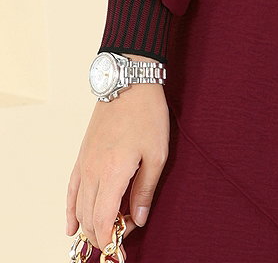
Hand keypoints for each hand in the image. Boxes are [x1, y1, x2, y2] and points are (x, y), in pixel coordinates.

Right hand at [66, 55, 169, 251]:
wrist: (129, 81)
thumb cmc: (147, 114)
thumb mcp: (157, 153)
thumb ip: (145, 190)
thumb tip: (137, 220)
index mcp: (113, 172)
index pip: (103, 220)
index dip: (110, 239)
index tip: (122, 247)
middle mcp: (93, 171)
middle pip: (89, 217)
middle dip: (103, 234)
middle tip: (122, 236)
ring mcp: (84, 163)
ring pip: (79, 206)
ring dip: (89, 224)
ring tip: (105, 232)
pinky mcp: (82, 155)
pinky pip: (71, 190)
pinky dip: (71, 210)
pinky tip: (72, 225)